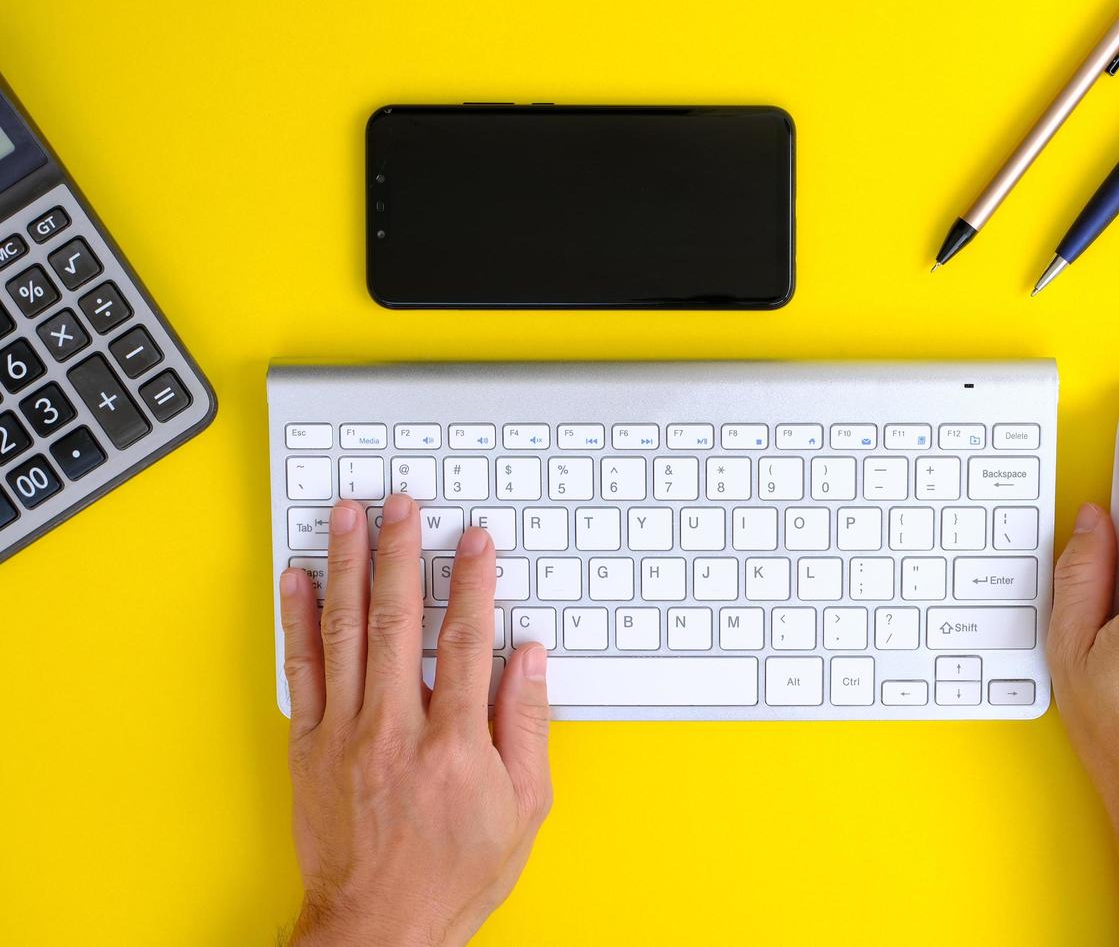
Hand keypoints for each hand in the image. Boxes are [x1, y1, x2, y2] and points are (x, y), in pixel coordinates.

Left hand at [278, 494, 551, 946]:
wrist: (378, 928)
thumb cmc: (453, 875)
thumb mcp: (522, 810)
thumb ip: (526, 726)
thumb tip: (528, 659)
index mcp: (454, 743)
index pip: (468, 639)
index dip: (475, 581)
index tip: (475, 540)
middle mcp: (395, 729)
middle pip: (399, 618)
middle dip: (402, 551)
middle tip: (403, 504)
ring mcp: (345, 734)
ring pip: (346, 630)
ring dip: (348, 564)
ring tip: (349, 516)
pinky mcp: (309, 747)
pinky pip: (301, 669)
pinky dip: (299, 618)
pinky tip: (299, 578)